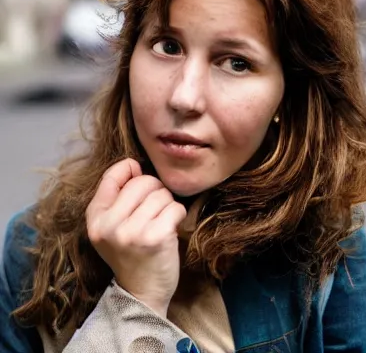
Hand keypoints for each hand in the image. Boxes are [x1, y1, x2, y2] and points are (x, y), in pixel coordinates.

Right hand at [86, 158, 186, 317]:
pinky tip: (170, 230)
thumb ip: (116, 196)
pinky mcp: (155, 237)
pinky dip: (178, 216)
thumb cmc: (131, 253)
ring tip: (161, 222)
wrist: (141, 294)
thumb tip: (133, 164)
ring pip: (162, 194)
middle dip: (155, 191)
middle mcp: (109, 224)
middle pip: (143, 182)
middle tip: (154, 211)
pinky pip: (175, 207)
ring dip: (167, 205)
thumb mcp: (111, 227)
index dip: (130, 170)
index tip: (139, 180)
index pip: (112, 175)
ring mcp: (132, 231)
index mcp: (95, 218)